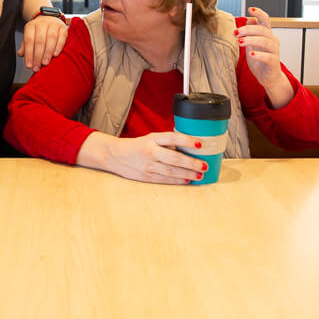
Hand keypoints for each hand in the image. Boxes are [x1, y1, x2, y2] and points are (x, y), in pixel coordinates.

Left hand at [18, 15, 67, 70]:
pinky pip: (61, 37)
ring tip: (45, 63)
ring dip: (48, 52)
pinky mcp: (63, 28)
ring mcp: (53, 25)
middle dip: (38, 56)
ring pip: (51, 38)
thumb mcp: (30, 35)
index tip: (29, 65)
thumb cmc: (39, 30)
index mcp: (31, 26)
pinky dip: (58, 47)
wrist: (50, 18)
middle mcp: (42, 24)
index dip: (29, 54)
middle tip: (37, 67)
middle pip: (39, 40)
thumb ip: (25, 45)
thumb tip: (20, 54)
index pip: (28, 40)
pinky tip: (55, 55)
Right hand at [77, 131, 208, 183]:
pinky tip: (187, 180)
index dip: (186, 141)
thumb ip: (166, 142)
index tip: (199, 144)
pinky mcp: (146, 177)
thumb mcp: (150, 138)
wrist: (114, 155)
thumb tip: (187, 148)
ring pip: (171, 171)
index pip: (172, 138)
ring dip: (187, 174)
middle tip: (204, 165)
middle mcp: (150, 152)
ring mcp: (148, 166)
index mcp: (152, 139)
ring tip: (200, 175)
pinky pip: (165, 179)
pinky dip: (177, 180)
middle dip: (191, 163)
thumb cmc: (136, 146)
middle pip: (174, 158)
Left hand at [237, 6, 293, 107]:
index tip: (250, 9)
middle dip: (248, 29)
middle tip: (236, 33)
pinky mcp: (274, 63)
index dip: (259, 13)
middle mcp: (273, 41)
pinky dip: (259, 55)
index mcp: (268, 35)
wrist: (268, 78)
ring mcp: (275, 52)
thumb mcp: (253, 45)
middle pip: (262, 30)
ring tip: (239, 42)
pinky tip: (250, 54)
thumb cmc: (260, 61)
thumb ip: (251, 33)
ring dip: (251, 40)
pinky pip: (268, 57)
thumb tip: (248, 19)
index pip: (266, 20)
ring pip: (265, 42)